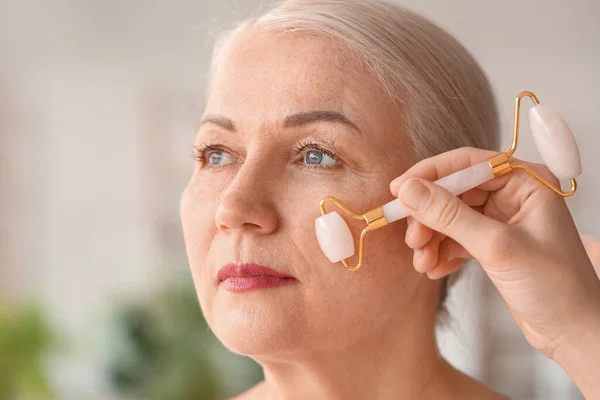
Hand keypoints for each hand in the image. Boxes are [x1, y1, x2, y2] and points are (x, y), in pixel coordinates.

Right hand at [389, 147, 599, 361]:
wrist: (572, 333)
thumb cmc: (556, 287)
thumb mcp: (497, 247)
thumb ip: (450, 216)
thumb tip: (409, 190)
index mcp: (526, 183)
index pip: (468, 163)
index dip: (430, 175)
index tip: (398, 190)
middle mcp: (512, 196)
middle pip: (454, 192)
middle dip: (428, 216)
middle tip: (412, 238)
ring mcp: (500, 221)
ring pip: (450, 217)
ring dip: (431, 238)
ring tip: (422, 261)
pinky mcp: (491, 244)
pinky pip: (455, 238)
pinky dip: (441, 252)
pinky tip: (435, 269)